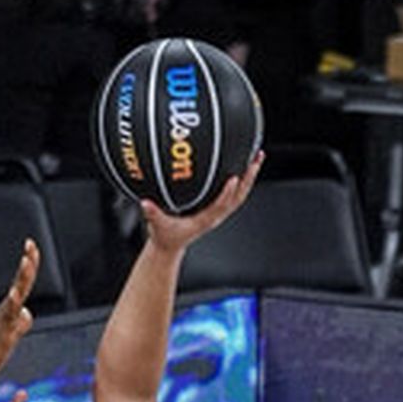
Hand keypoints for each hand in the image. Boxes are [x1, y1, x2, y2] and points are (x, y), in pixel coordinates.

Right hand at [0, 240, 38, 383]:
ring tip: (26, 261)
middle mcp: (7, 309)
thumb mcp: (12, 335)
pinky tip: (15, 294)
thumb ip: (21, 323)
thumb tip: (27, 313)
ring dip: (21, 277)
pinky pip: (9, 315)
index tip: (31, 246)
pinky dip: (12, 304)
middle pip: (21, 282)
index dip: (29, 264)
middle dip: (27, 262)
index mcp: (10, 308)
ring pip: (16, 294)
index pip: (23, 282)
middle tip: (30, 244)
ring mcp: (5, 319)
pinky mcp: (3, 332)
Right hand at [141, 151, 262, 256]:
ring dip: (249, 176)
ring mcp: (218, 211)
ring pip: (240, 194)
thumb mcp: (157, 226)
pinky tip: (243, 162)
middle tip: (255, 159)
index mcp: (204, 220)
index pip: (220, 206)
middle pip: (238, 197)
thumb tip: (145, 203)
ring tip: (257, 156)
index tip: (233, 179)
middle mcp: (215, 215)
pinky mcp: (217, 206)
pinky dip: (241, 177)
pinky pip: (234, 192)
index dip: (227, 193)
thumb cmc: (165, 235)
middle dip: (248, 178)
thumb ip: (152, 214)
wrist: (170, 245)